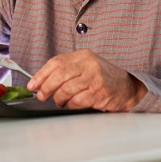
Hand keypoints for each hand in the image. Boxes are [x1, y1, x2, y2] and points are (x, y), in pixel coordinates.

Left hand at [27, 50, 146, 111]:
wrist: (129, 87)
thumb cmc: (103, 78)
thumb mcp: (86, 67)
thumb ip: (67, 71)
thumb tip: (41, 82)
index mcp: (83, 55)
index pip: (56, 62)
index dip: (41, 74)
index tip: (32, 84)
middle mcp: (89, 64)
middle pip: (59, 74)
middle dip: (46, 87)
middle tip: (42, 96)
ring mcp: (95, 78)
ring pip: (66, 89)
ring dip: (58, 98)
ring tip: (59, 102)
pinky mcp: (100, 93)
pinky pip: (77, 101)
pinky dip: (71, 105)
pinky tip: (71, 106)